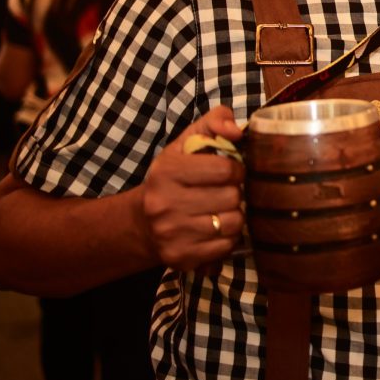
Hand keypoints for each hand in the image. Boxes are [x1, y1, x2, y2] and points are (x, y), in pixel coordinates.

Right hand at [140, 106, 245, 270]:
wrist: (143, 222)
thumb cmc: (175, 177)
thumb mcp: (188, 142)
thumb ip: (216, 121)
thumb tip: (237, 131)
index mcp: (167, 171)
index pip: (225, 169)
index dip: (236, 169)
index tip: (231, 171)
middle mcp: (164, 204)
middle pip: (232, 197)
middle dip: (235, 193)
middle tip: (226, 192)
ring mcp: (171, 234)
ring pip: (233, 223)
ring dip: (235, 215)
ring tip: (223, 210)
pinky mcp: (180, 257)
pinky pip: (226, 247)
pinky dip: (228, 238)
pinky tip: (217, 229)